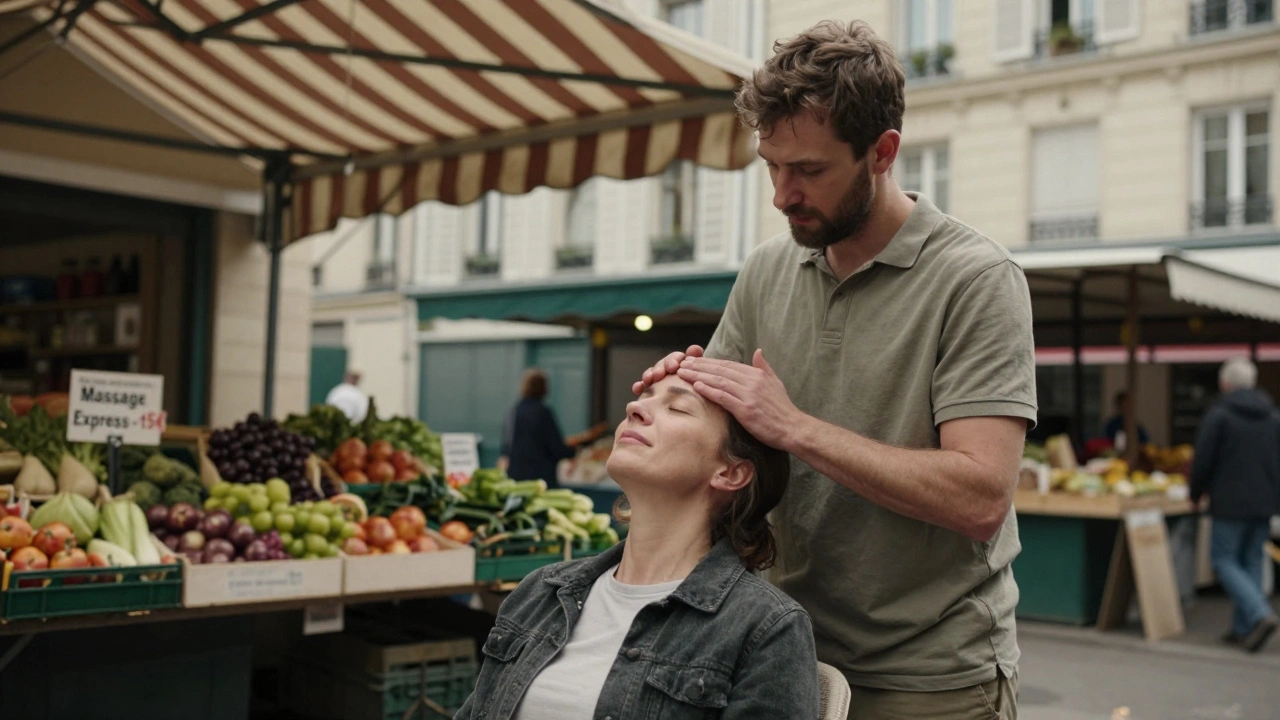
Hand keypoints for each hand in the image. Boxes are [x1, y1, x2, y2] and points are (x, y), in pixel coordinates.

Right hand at [632, 345, 704, 394]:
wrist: (694, 417)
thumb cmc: (699, 395)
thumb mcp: (701, 379)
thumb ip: (698, 363)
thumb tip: (695, 348)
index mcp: (683, 366)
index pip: (676, 358)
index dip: (673, 360)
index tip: (673, 367)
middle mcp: (670, 372)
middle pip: (662, 365)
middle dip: (659, 368)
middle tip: (659, 375)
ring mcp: (659, 381)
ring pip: (651, 374)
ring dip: (648, 375)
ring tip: (648, 380)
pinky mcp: (650, 392)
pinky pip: (642, 387)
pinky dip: (639, 386)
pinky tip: (638, 388)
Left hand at [676, 349, 801, 448]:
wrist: (793, 428)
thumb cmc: (783, 408)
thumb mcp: (776, 383)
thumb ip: (764, 367)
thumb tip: (758, 351)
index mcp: (757, 374)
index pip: (728, 364)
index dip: (709, 362)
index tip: (694, 360)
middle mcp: (752, 381)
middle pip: (720, 370)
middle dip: (699, 366)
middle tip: (681, 364)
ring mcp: (749, 395)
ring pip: (719, 381)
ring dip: (698, 376)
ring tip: (683, 373)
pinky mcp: (746, 409)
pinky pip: (723, 397)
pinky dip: (709, 391)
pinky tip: (697, 386)